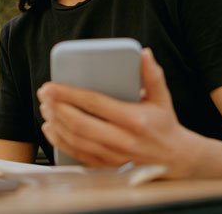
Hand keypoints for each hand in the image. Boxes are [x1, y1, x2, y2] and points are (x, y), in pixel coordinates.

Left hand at [37, 48, 196, 176]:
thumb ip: (152, 75)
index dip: (69, 94)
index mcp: (134, 120)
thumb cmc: (165, 125)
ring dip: (56, 123)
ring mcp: (114, 156)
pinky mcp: (108, 167)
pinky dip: (60, 141)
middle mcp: (123, 141)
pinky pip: (78, 154)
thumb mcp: (162, 98)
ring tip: (45, 107)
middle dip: (57, 107)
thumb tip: (145, 54)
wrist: (177, 161)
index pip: (95, 104)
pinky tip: (50, 128)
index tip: (52, 86)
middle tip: (44, 94)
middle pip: (80, 123)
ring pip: (76, 140)